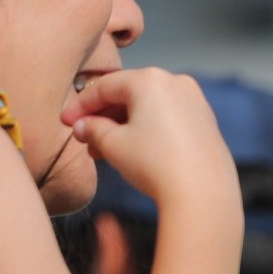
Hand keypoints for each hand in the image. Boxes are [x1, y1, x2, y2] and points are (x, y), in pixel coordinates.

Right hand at [62, 69, 241, 218]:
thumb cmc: (157, 164)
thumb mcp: (113, 145)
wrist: (203, 193)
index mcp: (150, 80)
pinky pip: (167, 119)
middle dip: (103, 117)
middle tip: (84, 138)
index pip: (105, 87)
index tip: (67, 121)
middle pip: (128, 95)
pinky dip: (147, 130)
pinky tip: (132, 151)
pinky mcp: (205, 122)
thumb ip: (93, 130)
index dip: (81, 105)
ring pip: (148, 108)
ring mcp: (194, 102)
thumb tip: (84, 127)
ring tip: (103, 150)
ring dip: (123, 126)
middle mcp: (176, 83)